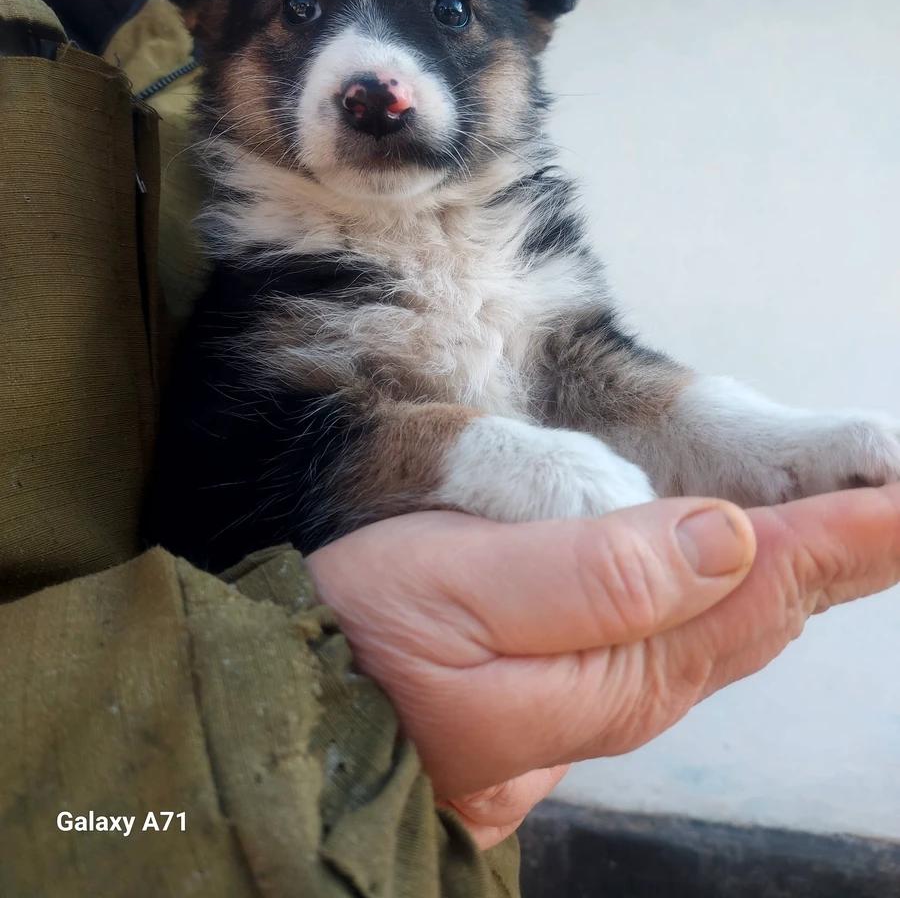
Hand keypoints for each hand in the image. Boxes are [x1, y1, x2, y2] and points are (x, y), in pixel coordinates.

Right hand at [308, 484, 899, 847]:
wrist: (287, 726)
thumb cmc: (355, 641)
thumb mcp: (459, 589)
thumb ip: (595, 569)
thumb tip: (725, 537)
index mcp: (612, 659)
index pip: (761, 586)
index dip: (846, 537)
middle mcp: (626, 690)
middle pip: (762, 614)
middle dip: (843, 554)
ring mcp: (597, 702)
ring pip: (723, 630)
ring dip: (798, 574)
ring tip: (857, 528)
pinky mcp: (565, 697)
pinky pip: (672, 644)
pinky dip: (728, 597)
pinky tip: (743, 572)